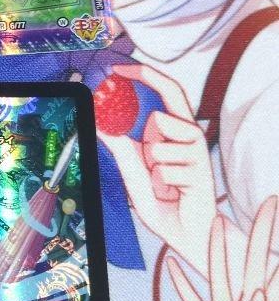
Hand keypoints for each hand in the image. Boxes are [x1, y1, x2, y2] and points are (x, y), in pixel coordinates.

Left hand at [100, 63, 216, 274]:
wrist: (186, 231)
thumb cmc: (163, 201)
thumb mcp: (134, 171)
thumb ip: (121, 147)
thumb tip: (100, 123)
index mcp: (175, 130)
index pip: (167, 91)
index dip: (146, 75)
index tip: (119, 69)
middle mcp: (189, 135)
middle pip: (164, 112)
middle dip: (148, 133)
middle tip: (145, 157)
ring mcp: (197, 152)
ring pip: (155, 145)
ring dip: (149, 168)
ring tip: (163, 184)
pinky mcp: (200, 170)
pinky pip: (161, 170)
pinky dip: (159, 184)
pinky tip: (172, 193)